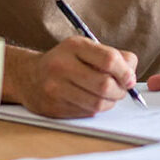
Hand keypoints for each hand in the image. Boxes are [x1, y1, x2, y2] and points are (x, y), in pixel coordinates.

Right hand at [6, 36, 138, 118]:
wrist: (28, 76)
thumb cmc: (66, 61)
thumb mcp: (85, 49)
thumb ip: (113, 56)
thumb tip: (131, 74)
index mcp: (74, 47)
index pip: (109, 60)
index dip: (125, 72)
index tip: (129, 78)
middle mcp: (62, 66)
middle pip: (105, 84)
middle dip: (120, 91)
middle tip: (121, 90)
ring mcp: (55, 88)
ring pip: (97, 103)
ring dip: (110, 103)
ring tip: (108, 96)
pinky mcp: (53, 108)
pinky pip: (86, 113)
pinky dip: (95, 109)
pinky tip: (91, 101)